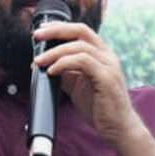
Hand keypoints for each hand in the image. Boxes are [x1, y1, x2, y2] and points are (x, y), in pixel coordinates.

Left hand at [30, 20, 139, 142]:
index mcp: (102, 55)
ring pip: (79, 47)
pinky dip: (64, 64)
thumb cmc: (100, 107)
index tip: (40, 32)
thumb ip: (65, 71)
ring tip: (39, 62)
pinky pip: (83, 62)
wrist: (118, 127)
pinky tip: (52, 71)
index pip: (80, 31)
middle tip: (36, 37)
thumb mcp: (77, 84)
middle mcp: (108, 56)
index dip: (59, 27)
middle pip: (80, 31)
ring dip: (55, 52)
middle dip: (55, 31)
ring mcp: (109, 66)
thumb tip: (43, 64)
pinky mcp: (107, 78)